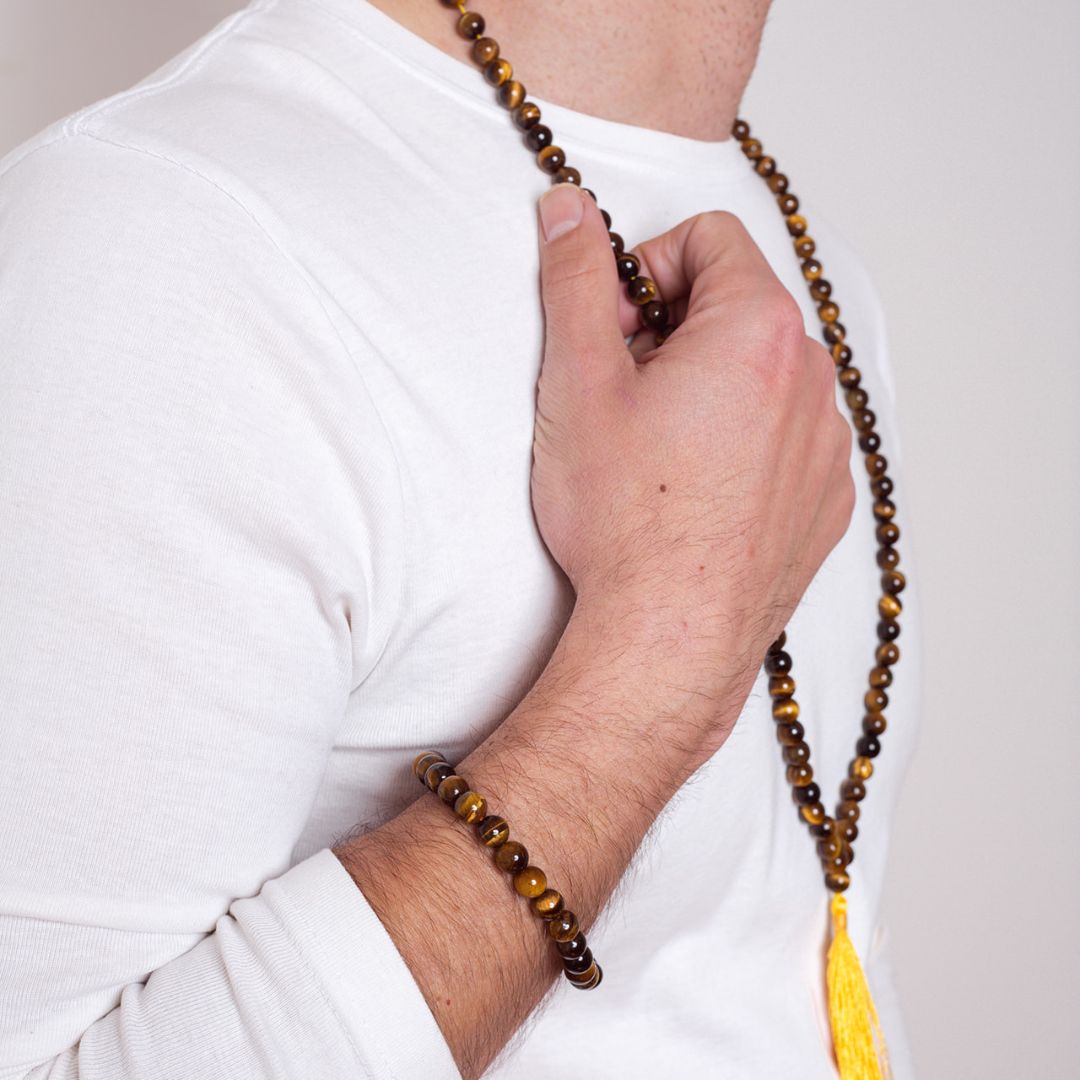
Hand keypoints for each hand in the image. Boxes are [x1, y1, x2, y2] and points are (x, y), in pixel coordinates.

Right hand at [531, 184, 854, 687]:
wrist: (670, 635)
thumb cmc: (626, 518)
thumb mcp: (578, 383)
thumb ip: (576, 280)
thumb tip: (569, 209)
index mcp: (758, 330)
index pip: (709, 237)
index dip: (647, 270)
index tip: (616, 330)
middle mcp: (812, 379)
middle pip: (737, 305)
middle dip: (674, 330)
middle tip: (625, 394)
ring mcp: (826, 443)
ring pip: (761, 373)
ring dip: (708, 386)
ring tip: (658, 450)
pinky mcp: (827, 496)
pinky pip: (786, 434)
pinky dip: (742, 440)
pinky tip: (695, 489)